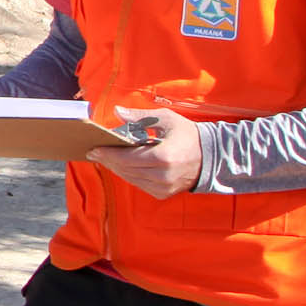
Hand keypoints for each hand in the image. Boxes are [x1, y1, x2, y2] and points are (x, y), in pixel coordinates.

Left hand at [87, 105, 202, 198]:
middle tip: (95, 152)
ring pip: (130, 179)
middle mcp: (162, 176)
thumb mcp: (166, 119)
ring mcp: (163, 188)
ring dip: (117, 168)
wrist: (211, 156)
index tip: (94, 149)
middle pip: (126, 170)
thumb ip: (139, 117)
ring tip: (105, 157)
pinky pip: (139, 184)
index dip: (109, 154)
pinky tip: (121, 165)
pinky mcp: (163, 194)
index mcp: (163, 157)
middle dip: (109, 160)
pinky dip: (129, 175)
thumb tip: (117, 112)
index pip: (127, 158)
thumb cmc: (187, 134)